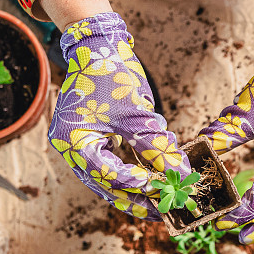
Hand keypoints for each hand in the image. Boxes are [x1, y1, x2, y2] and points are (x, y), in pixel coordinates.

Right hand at [49, 12, 190, 218]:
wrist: (99, 43)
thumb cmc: (111, 73)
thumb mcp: (137, 113)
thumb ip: (156, 145)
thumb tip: (181, 173)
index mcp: (72, 141)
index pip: (106, 174)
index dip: (137, 184)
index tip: (165, 190)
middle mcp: (71, 149)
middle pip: (106, 185)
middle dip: (138, 198)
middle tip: (167, 210)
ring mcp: (80, 146)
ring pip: (110, 180)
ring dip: (136, 191)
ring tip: (164, 203)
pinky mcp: (93, 141)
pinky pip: (113, 165)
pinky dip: (133, 173)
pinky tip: (154, 182)